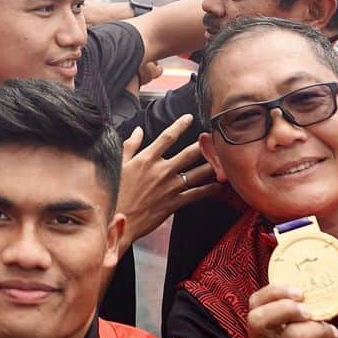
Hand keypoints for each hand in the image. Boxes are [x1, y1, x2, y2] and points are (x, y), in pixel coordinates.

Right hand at [117, 116, 216, 245]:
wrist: (118, 219)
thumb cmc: (116, 192)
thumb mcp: (119, 164)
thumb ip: (130, 145)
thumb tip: (138, 130)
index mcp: (147, 159)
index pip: (168, 136)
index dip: (180, 125)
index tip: (190, 118)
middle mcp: (162, 171)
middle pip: (188, 154)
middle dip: (203, 144)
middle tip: (213, 137)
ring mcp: (170, 187)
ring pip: (196, 174)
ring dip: (210, 166)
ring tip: (221, 159)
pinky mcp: (174, 203)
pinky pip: (195, 195)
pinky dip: (208, 190)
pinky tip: (218, 185)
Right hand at [247, 284, 337, 337]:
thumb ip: (298, 322)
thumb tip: (315, 290)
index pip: (253, 310)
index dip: (272, 293)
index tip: (298, 291)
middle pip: (260, 320)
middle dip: (286, 307)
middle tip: (310, 310)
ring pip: (296, 335)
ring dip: (321, 328)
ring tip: (332, 332)